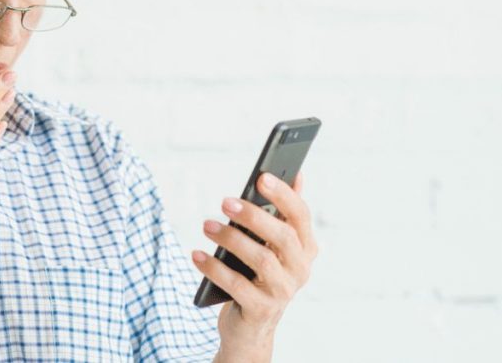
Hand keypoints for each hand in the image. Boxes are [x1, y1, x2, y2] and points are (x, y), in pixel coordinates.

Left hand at [193, 171, 317, 361]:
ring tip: (207, 225)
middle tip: (225, 202)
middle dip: (253, 216)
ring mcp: (282, 293)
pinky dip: (214, 268)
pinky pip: (237, 286)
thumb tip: (296, 174)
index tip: (262, 176)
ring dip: (231, 239)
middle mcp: (300, 270)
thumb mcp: (272, 246)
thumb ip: (282, 214)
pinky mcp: (261, 311)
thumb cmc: (259, 276)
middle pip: (282, 237)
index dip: (284, 195)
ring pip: (261, 260)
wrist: (250, 328)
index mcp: (305, 248)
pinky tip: (196, 254)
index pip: (301, 216)